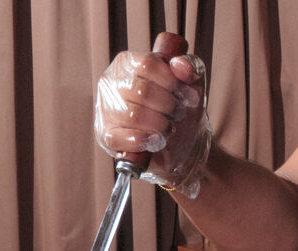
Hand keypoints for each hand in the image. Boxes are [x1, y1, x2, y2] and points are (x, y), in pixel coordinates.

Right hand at [94, 48, 210, 197]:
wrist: (180, 140)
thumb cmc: (179, 105)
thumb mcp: (192, 82)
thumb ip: (192, 67)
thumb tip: (179, 64)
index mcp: (128, 62)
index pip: (147, 64)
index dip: (171, 81)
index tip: (185, 94)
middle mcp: (110, 82)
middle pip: (142, 91)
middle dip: (168, 106)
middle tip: (177, 113)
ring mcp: (105, 108)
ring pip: (133, 115)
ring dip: (159, 125)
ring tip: (168, 126)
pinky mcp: (105, 134)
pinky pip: (118, 138)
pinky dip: (142, 141)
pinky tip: (154, 140)